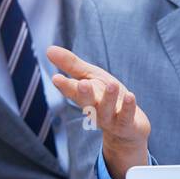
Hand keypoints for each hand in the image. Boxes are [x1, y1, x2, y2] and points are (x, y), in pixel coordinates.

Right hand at [46, 45, 150, 178]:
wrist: (128, 129)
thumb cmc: (106, 97)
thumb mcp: (90, 77)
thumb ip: (71, 65)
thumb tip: (48, 49)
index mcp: (84, 97)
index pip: (72, 92)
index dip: (65, 86)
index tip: (56, 78)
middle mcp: (94, 110)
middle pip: (86, 103)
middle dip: (84, 94)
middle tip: (82, 84)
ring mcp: (110, 119)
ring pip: (106, 111)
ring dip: (108, 98)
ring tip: (112, 84)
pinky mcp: (127, 125)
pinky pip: (126, 117)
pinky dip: (128, 108)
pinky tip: (130, 96)